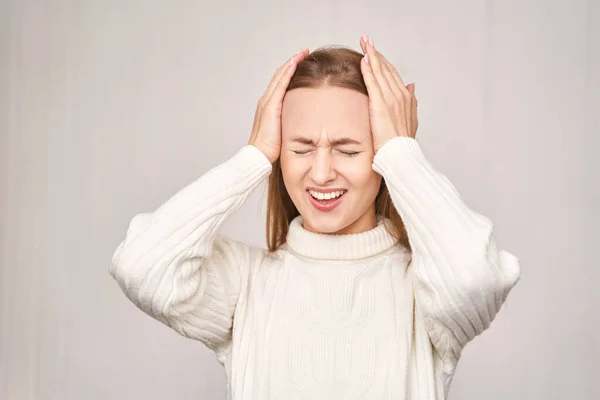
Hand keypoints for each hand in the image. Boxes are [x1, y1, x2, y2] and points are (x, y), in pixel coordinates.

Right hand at [248, 48, 309, 162]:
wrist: (259, 156)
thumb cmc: (271, 149)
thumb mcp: (284, 131)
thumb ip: (292, 123)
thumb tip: (306, 123)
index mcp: (269, 106)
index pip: (280, 83)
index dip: (290, 71)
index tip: (302, 62)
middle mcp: (266, 100)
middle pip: (280, 75)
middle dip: (292, 62)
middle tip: (304, 52)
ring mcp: (267, 102)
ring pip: (280, 76)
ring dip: (291, 63)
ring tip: (302, 53)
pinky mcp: (270, 106)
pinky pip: (280, 85)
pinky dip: (287, 72)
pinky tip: (295, 64)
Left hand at [359, 34, 417, 152]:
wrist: (401, 153)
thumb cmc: (402, 142)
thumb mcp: (411, 118)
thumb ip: (411, 100)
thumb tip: (412, 86)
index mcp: (406, 97)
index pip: (393, 74)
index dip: (384, 61)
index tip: (375, 51)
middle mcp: (400, 94)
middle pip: (386, 68)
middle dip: (376, 52)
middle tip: (366, 39)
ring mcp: (391, 98)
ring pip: (380, 71)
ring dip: (372, 55)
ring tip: (364, 42)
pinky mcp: (381, 104)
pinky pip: (373, 82)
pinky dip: (369, 69)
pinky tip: (364, 59)